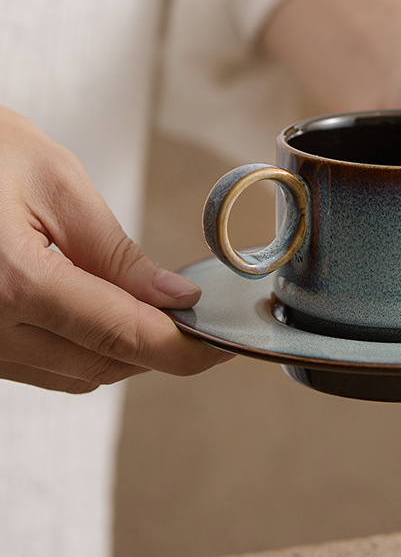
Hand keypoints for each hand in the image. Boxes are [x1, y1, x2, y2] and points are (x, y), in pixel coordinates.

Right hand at [0, 106, 232, 392]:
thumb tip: (175, 298)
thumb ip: (116, 251)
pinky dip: (84, 348)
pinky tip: (99, 312)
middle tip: (193, 315)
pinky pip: (43, 368)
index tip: (223, 344)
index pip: (124, 336)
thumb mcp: (52, 182)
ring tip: (148, 307)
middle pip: (105, 364)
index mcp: (13, 284)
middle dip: (159, 346)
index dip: (186, 349)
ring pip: (77, 374)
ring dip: (122, 350)